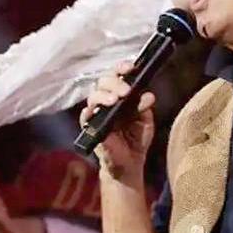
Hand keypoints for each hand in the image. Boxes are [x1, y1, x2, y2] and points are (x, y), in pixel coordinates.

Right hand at [80, 60, 155, 180]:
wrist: (129, 164)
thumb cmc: (135, 140)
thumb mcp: (145, 121)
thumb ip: (144, 107)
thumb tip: (147, 95)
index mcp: (120, 96)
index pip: (118, 76)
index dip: (122, 68)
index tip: (132, 67)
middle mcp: (106, 101)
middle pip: (104, 81)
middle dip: (115, 81)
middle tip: (126, 90)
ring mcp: (97, 113)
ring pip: (94, 95)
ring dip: (104, 95)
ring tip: (116, 100)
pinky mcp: (90, 127)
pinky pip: (85, 115)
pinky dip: (90, 111)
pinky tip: (97, 111)